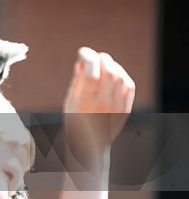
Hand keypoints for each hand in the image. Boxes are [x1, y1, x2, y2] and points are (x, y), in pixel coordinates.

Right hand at [63, 47, 134, 171]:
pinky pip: (129, 86)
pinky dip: (122, 76)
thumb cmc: (75, 120)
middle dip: (102, 59)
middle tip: (96, 57)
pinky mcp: (125, 109)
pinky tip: (115, 76)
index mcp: (84, 101)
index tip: (83, 53)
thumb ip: (77, 80)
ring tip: (105, 65)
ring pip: (120, 77)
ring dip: (113, 66)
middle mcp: (102, 103)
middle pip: (109, 71)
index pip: (90, 72)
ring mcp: (116, 106)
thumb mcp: (70, 100)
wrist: (89, 145)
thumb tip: (83, 61)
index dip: (87, 57)